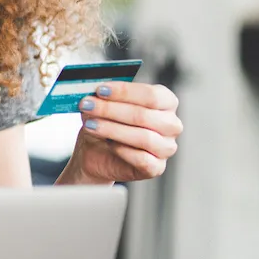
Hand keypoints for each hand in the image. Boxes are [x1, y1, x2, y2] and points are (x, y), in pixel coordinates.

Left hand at [62, 81, 181, 184]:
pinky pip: (142, 159)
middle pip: (145, 115)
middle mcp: (171, 124)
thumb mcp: (102, 105)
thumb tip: (94, 92)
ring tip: (91, 125)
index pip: (152, 94)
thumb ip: (103, 96)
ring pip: (144, 137)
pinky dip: (122, 150)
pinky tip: (109, 144)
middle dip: (111, 110)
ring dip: (112, 129)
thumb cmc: (105, 124)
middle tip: (88, 106)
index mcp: (166, 102)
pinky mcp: (157, 167)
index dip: (125, 92)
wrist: (95, 153)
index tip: (100, 90)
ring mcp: (166, 147)